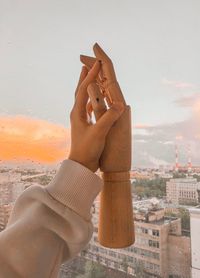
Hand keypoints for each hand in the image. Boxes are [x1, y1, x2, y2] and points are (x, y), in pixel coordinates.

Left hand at [80, 43, 130, 171]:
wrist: (81, 165)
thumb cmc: (87, 150)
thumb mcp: (99, 133)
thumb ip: (109, 118)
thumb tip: (121, 104)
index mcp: (78, 112)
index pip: (84, 88)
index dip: (91, 75)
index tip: (98, 63)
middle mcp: (77, 113)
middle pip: (80, 90)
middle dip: (85, 77)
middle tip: (87, 64)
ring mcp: (80, 119)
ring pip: (84, 99)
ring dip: (88, 87)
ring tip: (91, 79)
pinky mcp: (85, 126)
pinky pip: (89, 108)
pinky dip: (93, 100)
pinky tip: (97, 101)